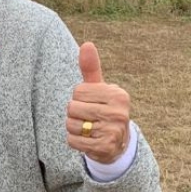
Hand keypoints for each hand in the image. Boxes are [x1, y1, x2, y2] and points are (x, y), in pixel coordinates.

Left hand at [66, 42, 130, 163]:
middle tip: (89, 118)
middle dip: (74, 114)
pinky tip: (87, 140)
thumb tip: (87, 44)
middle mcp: (119, 112)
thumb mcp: (98, 89)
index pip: (77, 91)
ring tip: (88, 128)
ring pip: (71, 124)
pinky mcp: (105, 147)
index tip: (91, 103)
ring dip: (73, 128)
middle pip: (72, 108)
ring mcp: (113, 131)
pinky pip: (73, 141)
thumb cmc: (102, 109)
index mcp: (118, 94)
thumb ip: (90, 68)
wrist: (116, 143)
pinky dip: (75, 141)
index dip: (78, 98)